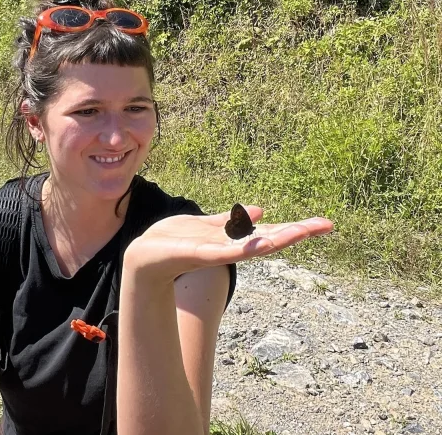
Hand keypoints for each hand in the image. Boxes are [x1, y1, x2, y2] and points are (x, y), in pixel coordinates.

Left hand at [123, 205, 333, 285]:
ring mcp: (217, 253)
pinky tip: (264, 243)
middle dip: (297, 232)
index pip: (268, 232)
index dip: (294, 228)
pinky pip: (227, 251)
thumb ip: (228, 221)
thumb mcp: (203, 226)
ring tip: (303, 231)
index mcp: (230, 239)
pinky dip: (246, 248)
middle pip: (269, 239)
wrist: (143, 258)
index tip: (322, 223)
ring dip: (278, 237)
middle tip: (326, 224)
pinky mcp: (200, 254)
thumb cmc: (171, 241)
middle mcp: (229, 248)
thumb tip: (260, 211)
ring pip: (253, 245)